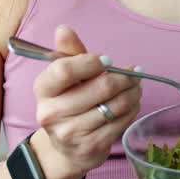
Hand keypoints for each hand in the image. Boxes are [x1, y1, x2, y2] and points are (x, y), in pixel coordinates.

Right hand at [29, 25, 141, 178]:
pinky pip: (121, 122)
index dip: (91, 62)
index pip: (65, 70)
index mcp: (43, 89)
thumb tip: (63, 29)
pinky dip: (132, 109)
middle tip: (134, 72)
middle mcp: (51, 113)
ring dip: (132, 92)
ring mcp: (71, 133)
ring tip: (136, 86)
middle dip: (124, 77)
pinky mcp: (91, 147)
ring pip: (115, 105)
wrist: (65, 149)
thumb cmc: (68, 103)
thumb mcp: (65, 78)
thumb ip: (68, 53)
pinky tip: (132, 103)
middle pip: (100, 88)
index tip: (108, 60)